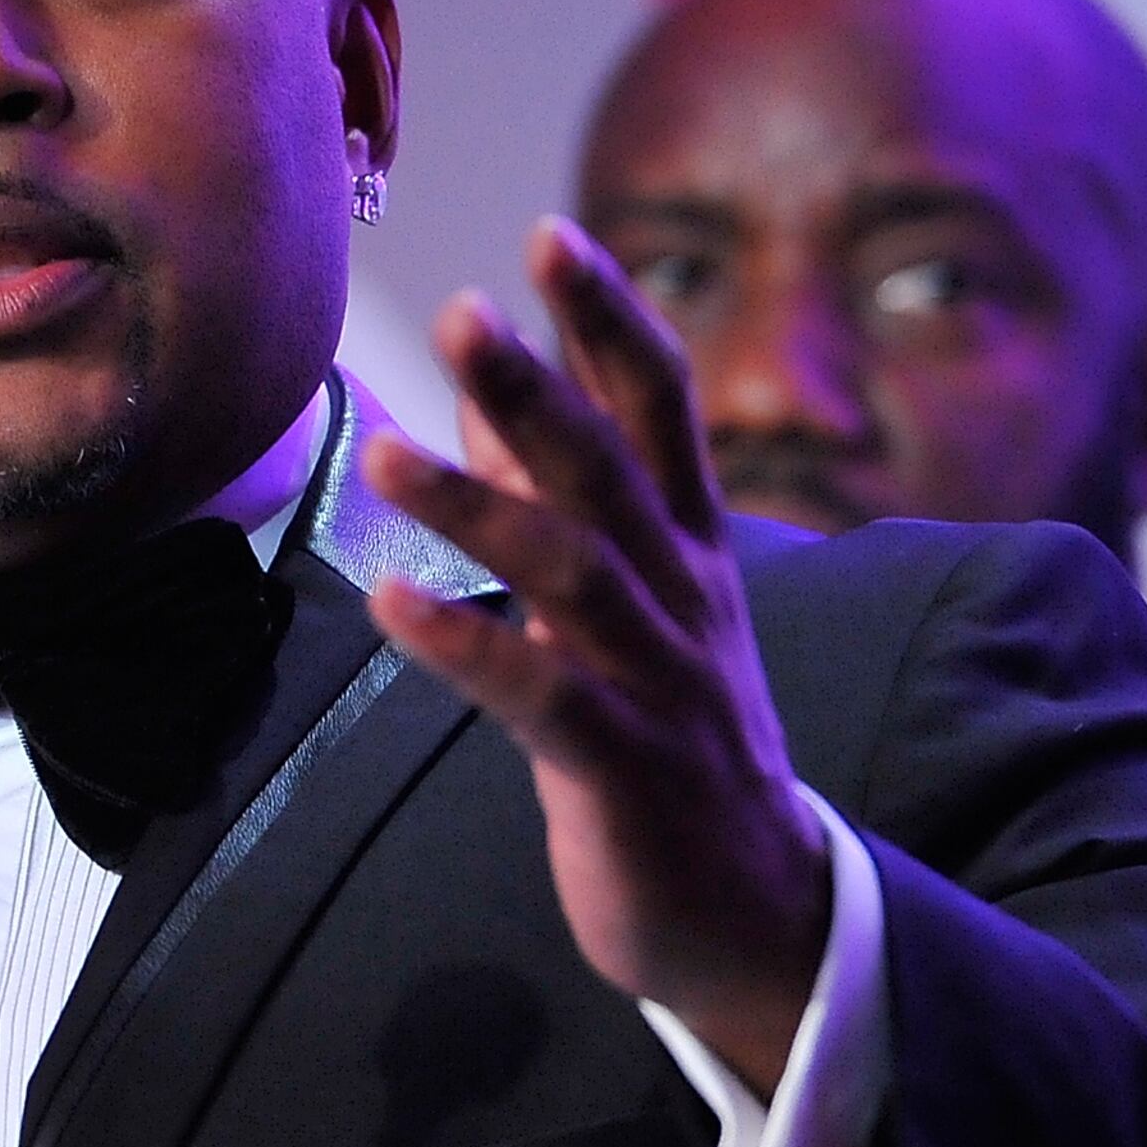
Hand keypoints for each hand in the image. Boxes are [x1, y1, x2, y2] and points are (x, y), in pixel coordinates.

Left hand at [362, 217, 832, 1094]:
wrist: (762, 916)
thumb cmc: (673, 737)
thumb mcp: (627, 601)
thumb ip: (557, 492)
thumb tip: (495, 381)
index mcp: (687, 550)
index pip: (660, 408)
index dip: (610, 319)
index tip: (553, 230)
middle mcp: (681, 601)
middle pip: (616, 472)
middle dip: (548, 387)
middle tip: (475, 307)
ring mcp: (657, 684)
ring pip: (572, 576)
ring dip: (478, 508)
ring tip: (384, 452)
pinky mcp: (623, 770)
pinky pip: (538, 698)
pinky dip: (465, 647)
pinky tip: (389, 604)